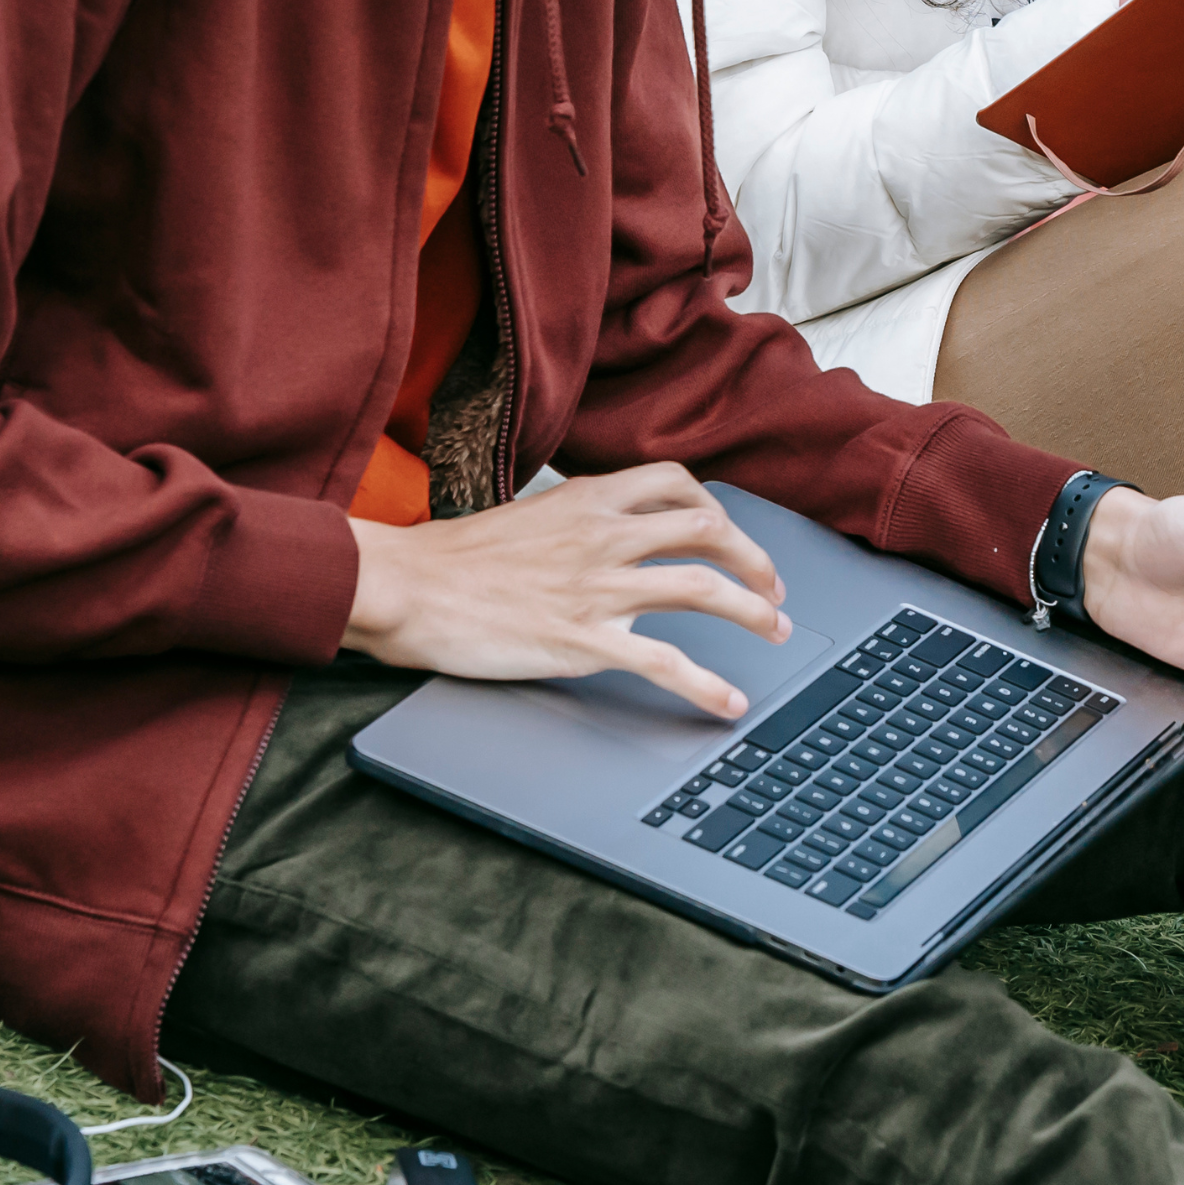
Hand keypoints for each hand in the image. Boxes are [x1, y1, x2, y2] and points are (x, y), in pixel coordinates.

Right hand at [342, 464, 789, 716]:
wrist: (406, 585)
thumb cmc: (453, 559)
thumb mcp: (527, 517)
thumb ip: (575, 521)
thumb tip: (607, 537)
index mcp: (587, 499)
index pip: (677, 482)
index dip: (716, 507)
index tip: (731, 535)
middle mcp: (603, 535)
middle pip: (708, 531)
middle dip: (755, 560)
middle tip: (774, 590)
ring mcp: (597, 587)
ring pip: (702, 588)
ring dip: (753, 612)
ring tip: (777, 633)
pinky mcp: (583, 640)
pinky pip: (664, 661)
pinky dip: (707, 684)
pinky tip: (728, 702)